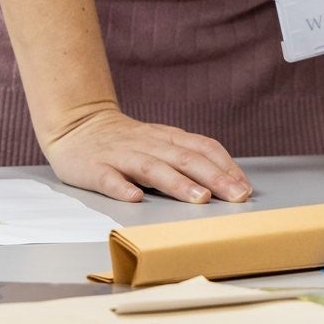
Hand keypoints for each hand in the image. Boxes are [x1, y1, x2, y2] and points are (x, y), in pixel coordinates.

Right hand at [43, 108, 251, 204]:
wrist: (78, 124)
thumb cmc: (127, 141)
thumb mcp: (161, 142)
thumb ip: (186, 157)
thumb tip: (223, 180)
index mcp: (168, 139)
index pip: (204, 149)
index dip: (226, 166)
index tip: (245, 187)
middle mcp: (150, 144)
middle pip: (186, 159)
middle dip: (215, 178)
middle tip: (236, 196)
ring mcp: (122, 156)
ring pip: (153, 168)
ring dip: (178, 183)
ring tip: (199, 198)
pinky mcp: (94, 168)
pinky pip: (108, 178)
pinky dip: (121, 187)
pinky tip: (134, 198)